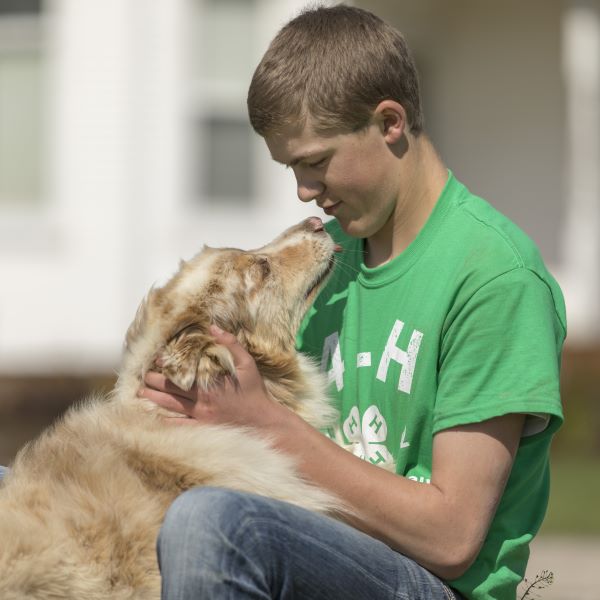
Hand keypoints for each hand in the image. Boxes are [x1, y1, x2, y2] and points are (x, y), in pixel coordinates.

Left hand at [139, 325, 282, 427]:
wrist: (264, 423)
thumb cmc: (255, 392)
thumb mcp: (247, 364)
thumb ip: (231, 345)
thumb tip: (214, 328)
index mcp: (209, 384)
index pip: (181, 374)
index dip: (165, 367)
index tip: (155, 360)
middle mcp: (202, 401)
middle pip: (171, 391)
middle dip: (154, 382)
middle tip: (141, 376)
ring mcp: (201, 416)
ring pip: (171, 407)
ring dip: (154, 399)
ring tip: (140, 393)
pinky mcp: (204, 428)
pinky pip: (180, 427)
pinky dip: (166, 423)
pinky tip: (154, 420)